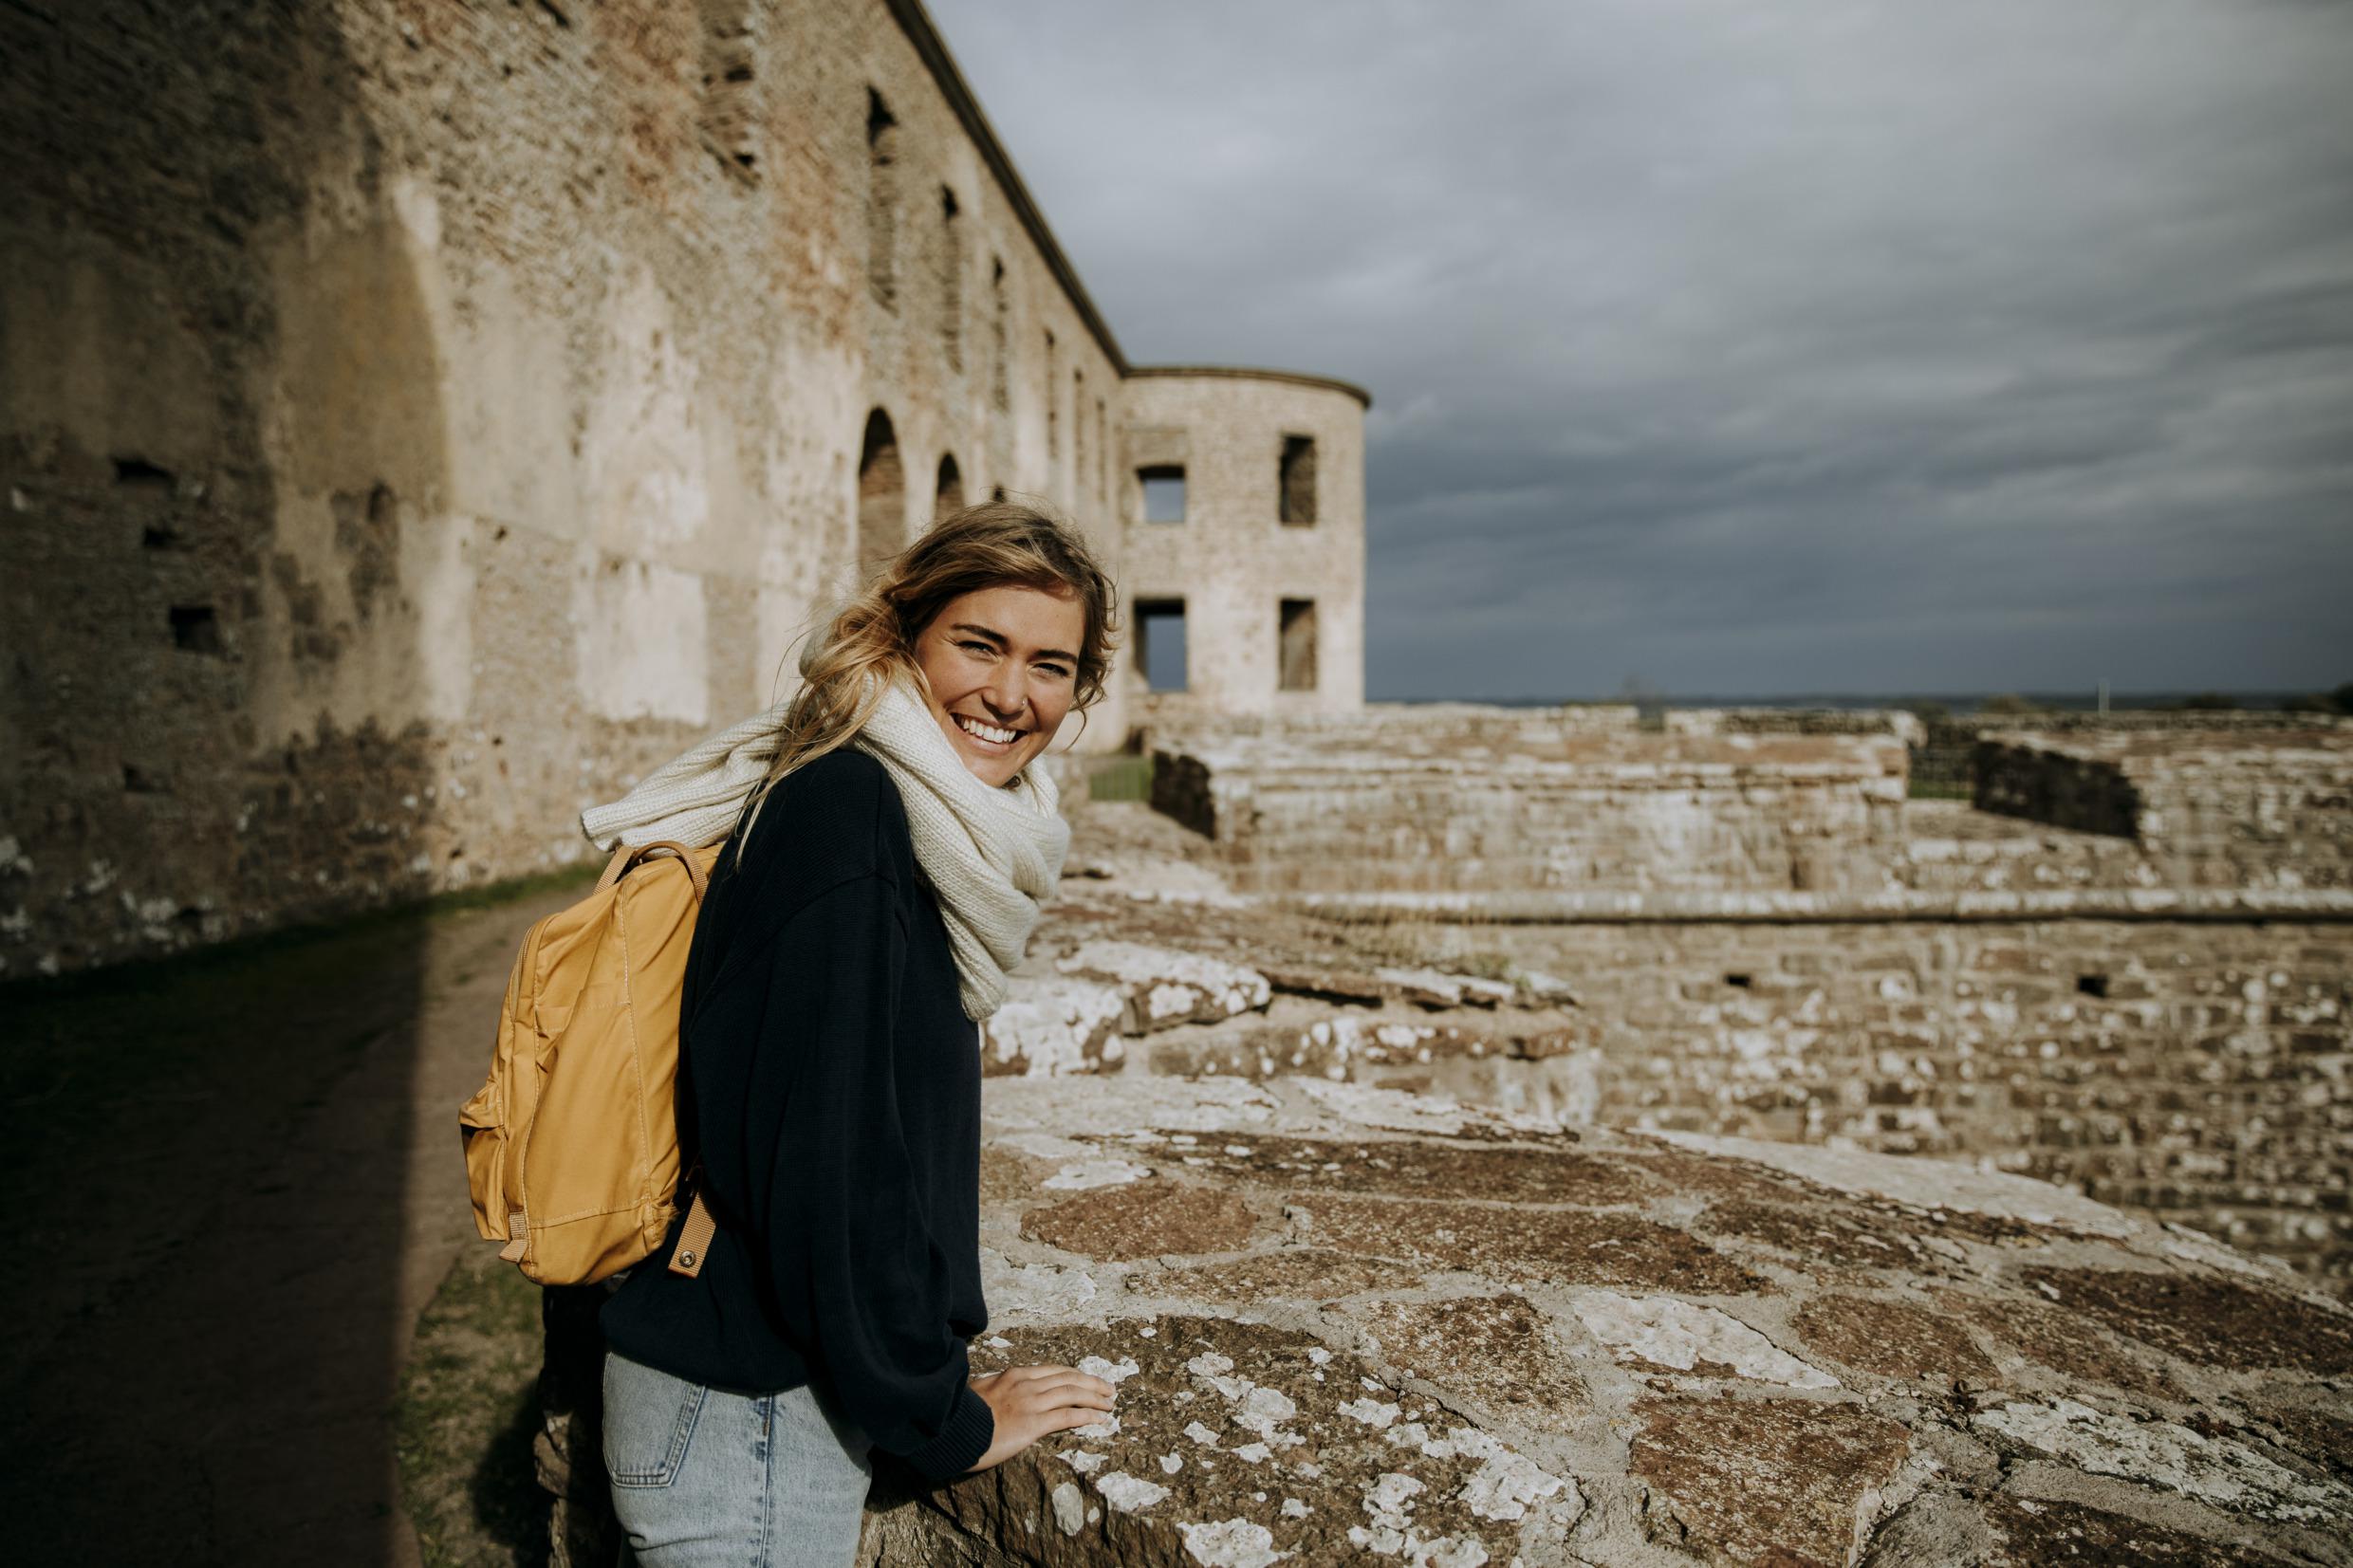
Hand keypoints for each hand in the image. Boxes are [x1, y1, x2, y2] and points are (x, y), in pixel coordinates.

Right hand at [963, 1363, 1117, 1472]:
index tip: (1087, 1379)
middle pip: (1069, 1378)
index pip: (1053, 1370)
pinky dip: (1089, 1415)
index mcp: (1014, 1375)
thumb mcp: (979, 1390)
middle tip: (1109, 1388)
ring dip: (1096, 1397)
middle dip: (1092, 1382)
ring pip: (1073, 1393)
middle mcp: (1026, 1383)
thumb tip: (996, 1388)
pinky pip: (1069, 1416)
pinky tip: (1101, 1419)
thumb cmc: (960, 1412)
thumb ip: (995, 1387)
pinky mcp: (1033, 1423)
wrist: (951, 1428)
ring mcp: (1031, 1402)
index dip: (1075, 1374)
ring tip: (1110, 1403)